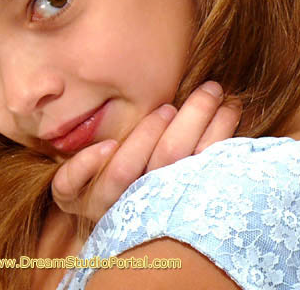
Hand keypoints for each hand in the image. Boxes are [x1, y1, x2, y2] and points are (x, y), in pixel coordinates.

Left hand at [51, 81, 241, 221]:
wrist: (95, 209)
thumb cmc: (142, 182)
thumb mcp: (170, 167)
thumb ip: (190, 148)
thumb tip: (228, 108)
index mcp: (164, 199)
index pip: (199, 172)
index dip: (219, 137)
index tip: (231, 104)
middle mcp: (135, 203)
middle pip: (168, 166)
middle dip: (194, 123)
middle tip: (211, 90)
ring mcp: (99, 202)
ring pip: (123, 174)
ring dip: (146, 138)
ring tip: (167, 109)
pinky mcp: (68, 195)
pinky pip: (71, 184)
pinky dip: (87, 164)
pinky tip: (107, 144)